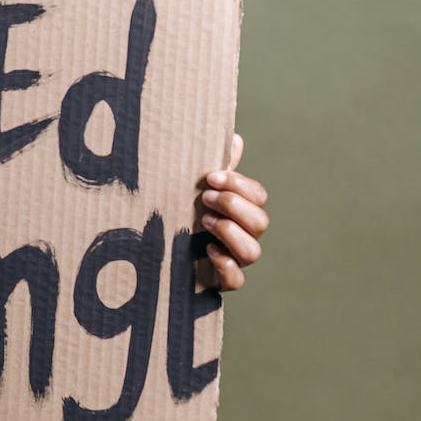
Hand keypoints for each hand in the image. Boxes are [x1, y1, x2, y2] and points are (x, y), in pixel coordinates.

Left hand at [197, 132, 267, 291]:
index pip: (258, 195)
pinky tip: (208, 250)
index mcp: (242, 210)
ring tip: (205, 221)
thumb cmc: (185, 212)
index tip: (210, 176)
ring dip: (230, 232)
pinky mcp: (222, 281)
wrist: (160, 249)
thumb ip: (218, 167)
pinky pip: (237, 280)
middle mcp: (244, 235)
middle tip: (205, 198)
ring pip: (253, 251)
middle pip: (260, 222)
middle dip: (233, 205)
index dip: (238, 185)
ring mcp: (235, 259)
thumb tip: (235, 139)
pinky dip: (227, 265)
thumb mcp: (198, 188)